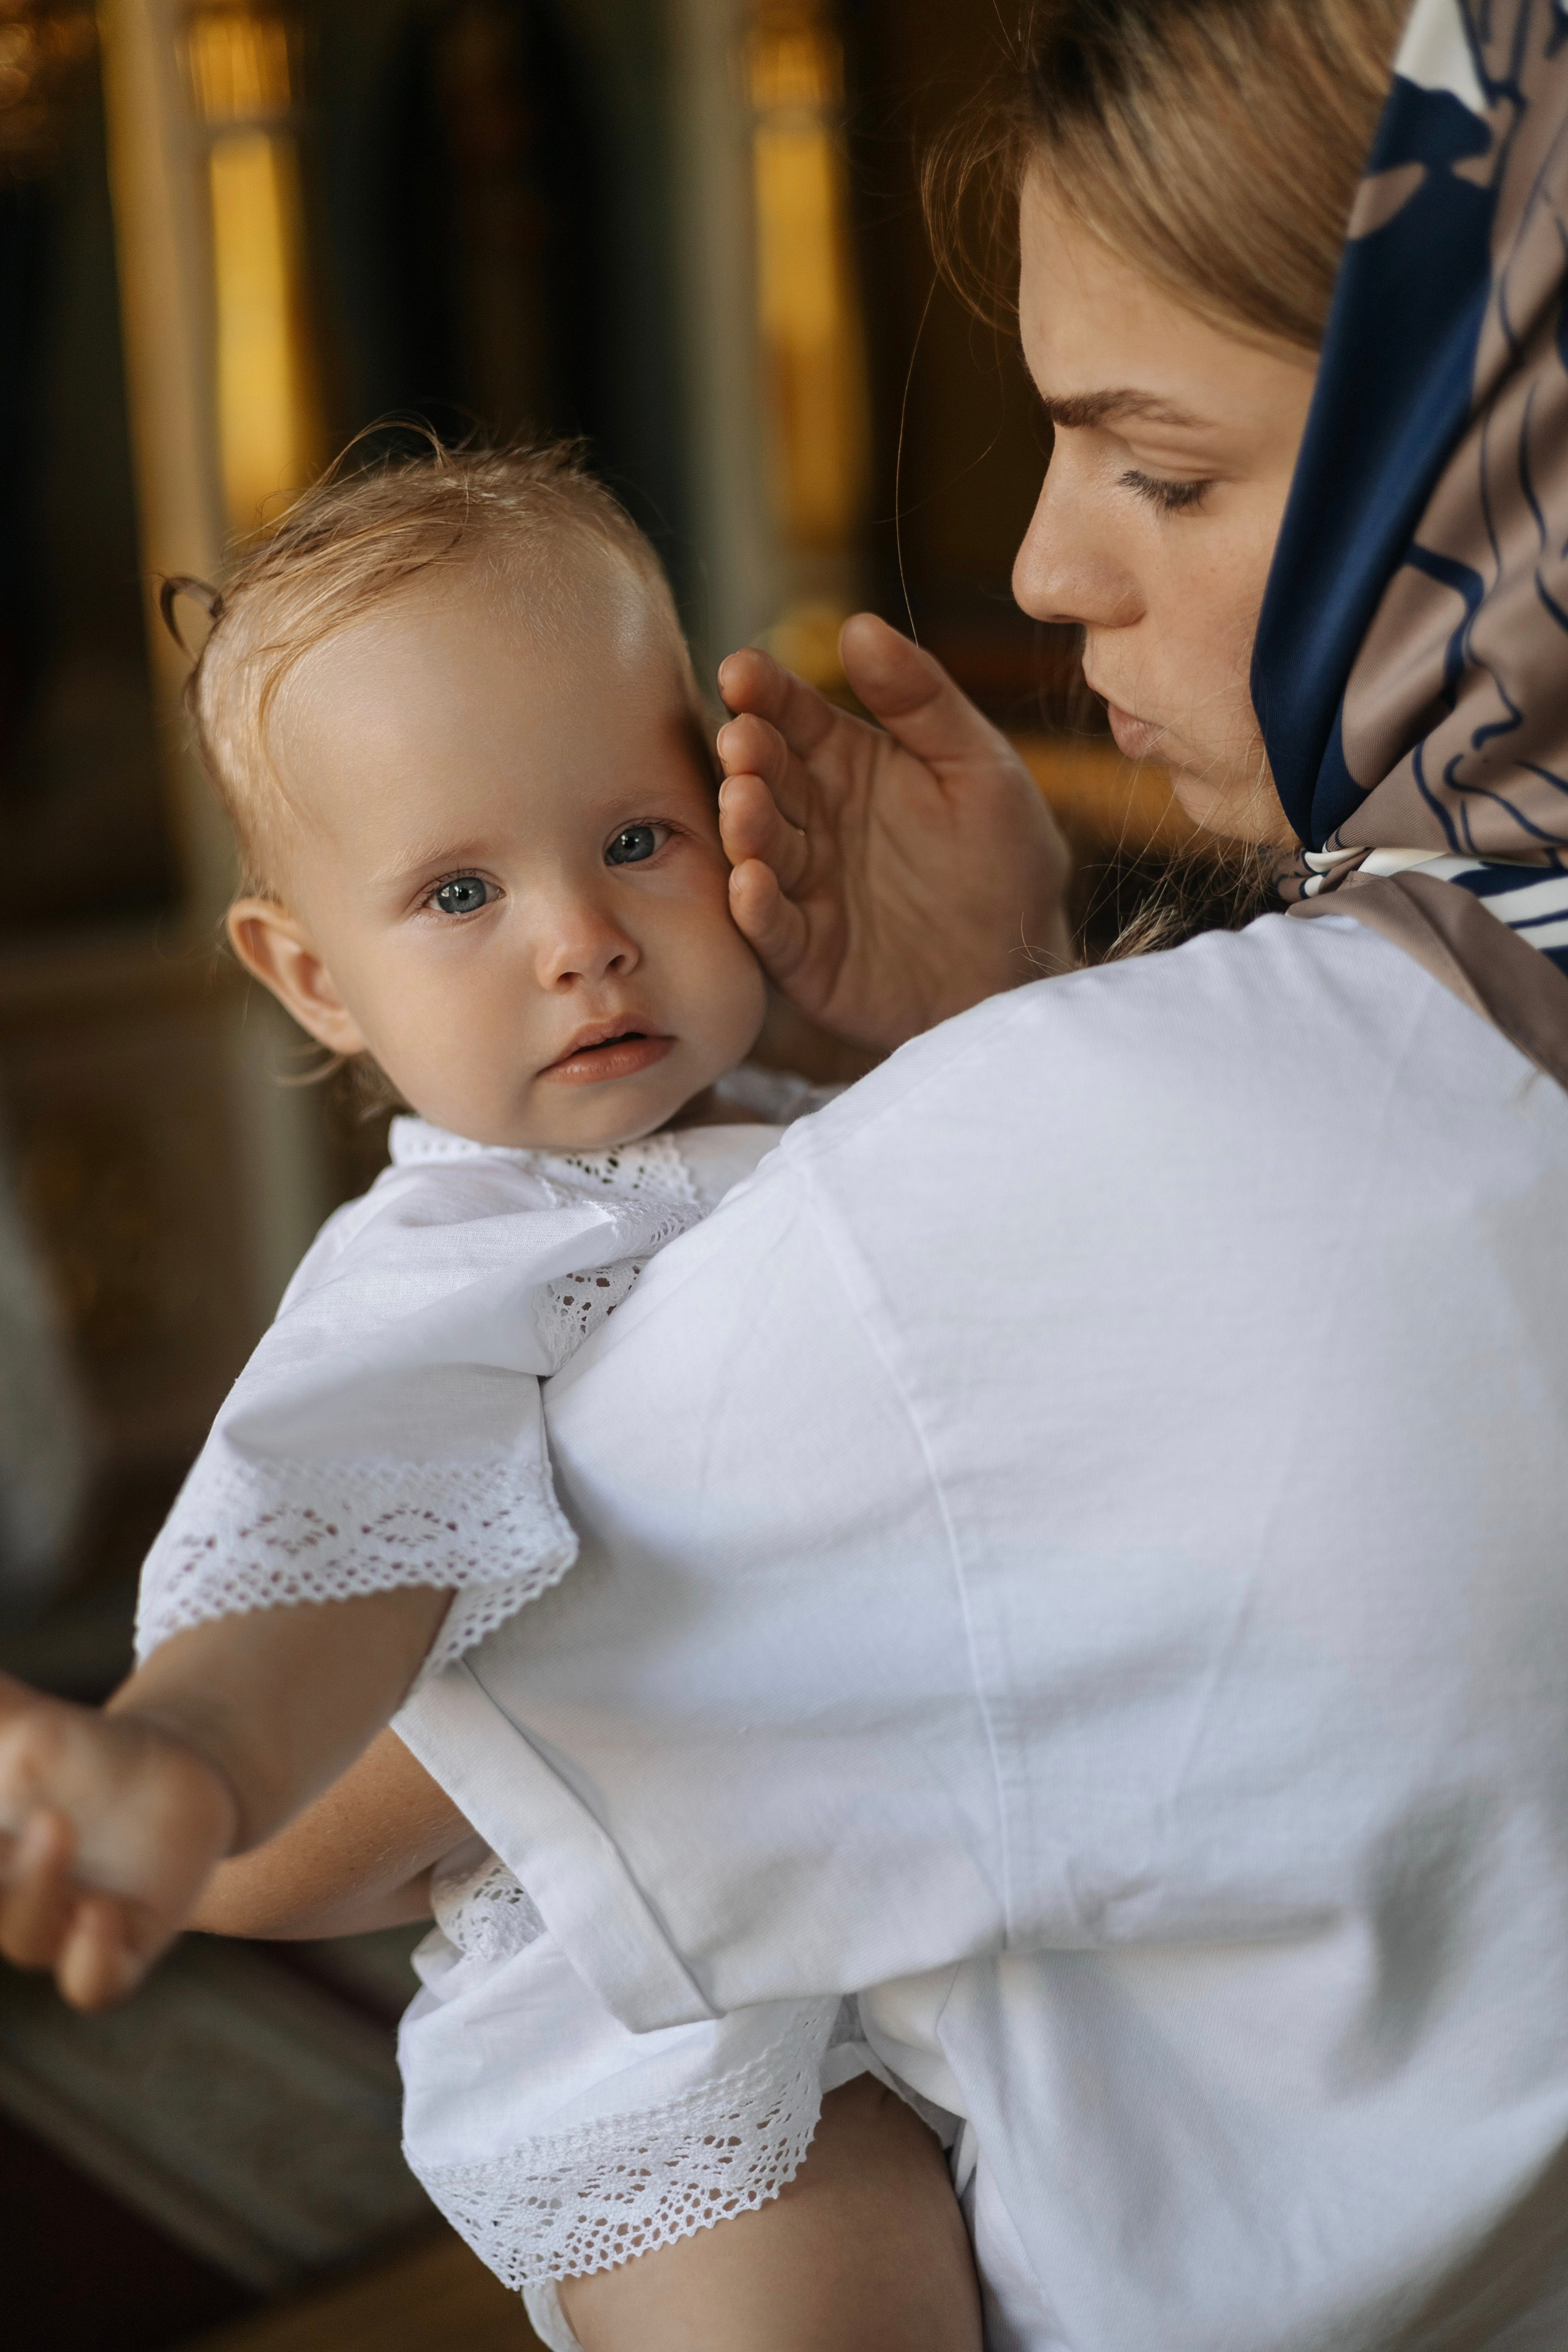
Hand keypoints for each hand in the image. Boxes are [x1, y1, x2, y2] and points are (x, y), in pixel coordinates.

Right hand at [0, 1672, 237, 2009]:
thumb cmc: (80, 1753)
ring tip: (56, 1823)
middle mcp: (10, 1902)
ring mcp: (65, 1931)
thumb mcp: (22, 1723)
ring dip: (35, 1885)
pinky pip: (95, 1985)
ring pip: (27, 1938)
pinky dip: (90, 1960)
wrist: (176, 1774)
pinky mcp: (124, 1948)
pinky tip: (101, 1913)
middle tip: (6, 1829)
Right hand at [718, 614, 1073, 1054]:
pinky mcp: (808, 955)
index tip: (743, 671)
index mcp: (849, 765)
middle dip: (751, 757)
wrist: (1027, 967)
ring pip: (763, 849)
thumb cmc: (1007, 862)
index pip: (796, 717)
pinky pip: (775, 930)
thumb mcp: (981, 767)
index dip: (767, 693)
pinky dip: (757, 909)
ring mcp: (806, 889)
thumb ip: (923, 701)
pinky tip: (751, 882)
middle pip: (770, 779)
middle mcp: (816, 822)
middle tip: (743, 739)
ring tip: (745, 800)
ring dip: (748, 826)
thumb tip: (859, 626)